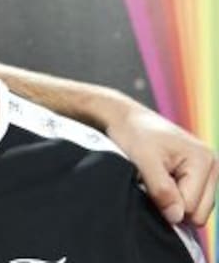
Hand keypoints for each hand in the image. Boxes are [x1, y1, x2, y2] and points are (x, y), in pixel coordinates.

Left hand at [106, 105, 217, 225]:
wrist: (127, 119)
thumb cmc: (134, 134)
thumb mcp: (144, 161)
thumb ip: (162, 190)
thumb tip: (177, 217)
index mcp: (204, 159)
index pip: (191, 206)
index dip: (165, 204)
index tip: (147, 186)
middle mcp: (212, 165)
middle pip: (198, 212)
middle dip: (173, 205)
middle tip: (152, 184)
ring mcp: (207, 171)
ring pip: (195, 209)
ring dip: (173, 201)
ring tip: (157, 181)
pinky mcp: (198, 175)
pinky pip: (190, 201)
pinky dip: (174, 197)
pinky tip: (161, 182)